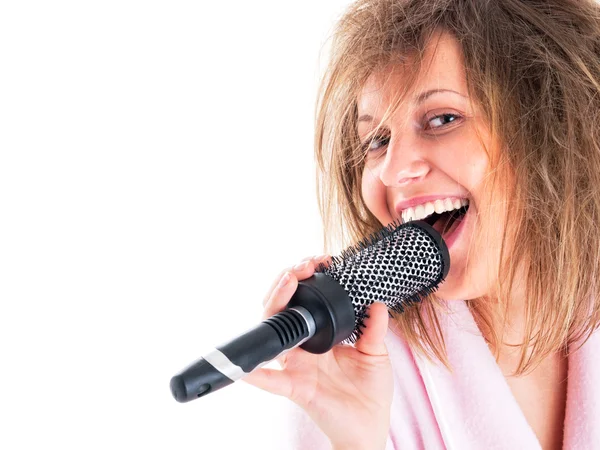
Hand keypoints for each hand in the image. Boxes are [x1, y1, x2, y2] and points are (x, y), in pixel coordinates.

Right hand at [243, 256, 392, 449]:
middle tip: (301, 266)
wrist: (369, 426)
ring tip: (286, 284)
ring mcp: (297, 365)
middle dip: (286, 282)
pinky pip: (273, 381)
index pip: (304, 301)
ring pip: (275, 332)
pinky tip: (245, 367)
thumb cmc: (369, 390)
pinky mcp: (297, 388)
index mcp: (319, 336)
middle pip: (282, 309)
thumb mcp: (376, 353)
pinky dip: (257, 375)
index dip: (307, 279)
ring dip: (276, 305)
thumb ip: (374, 328)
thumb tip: (377, 303)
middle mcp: (303, 347)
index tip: (320, 261)